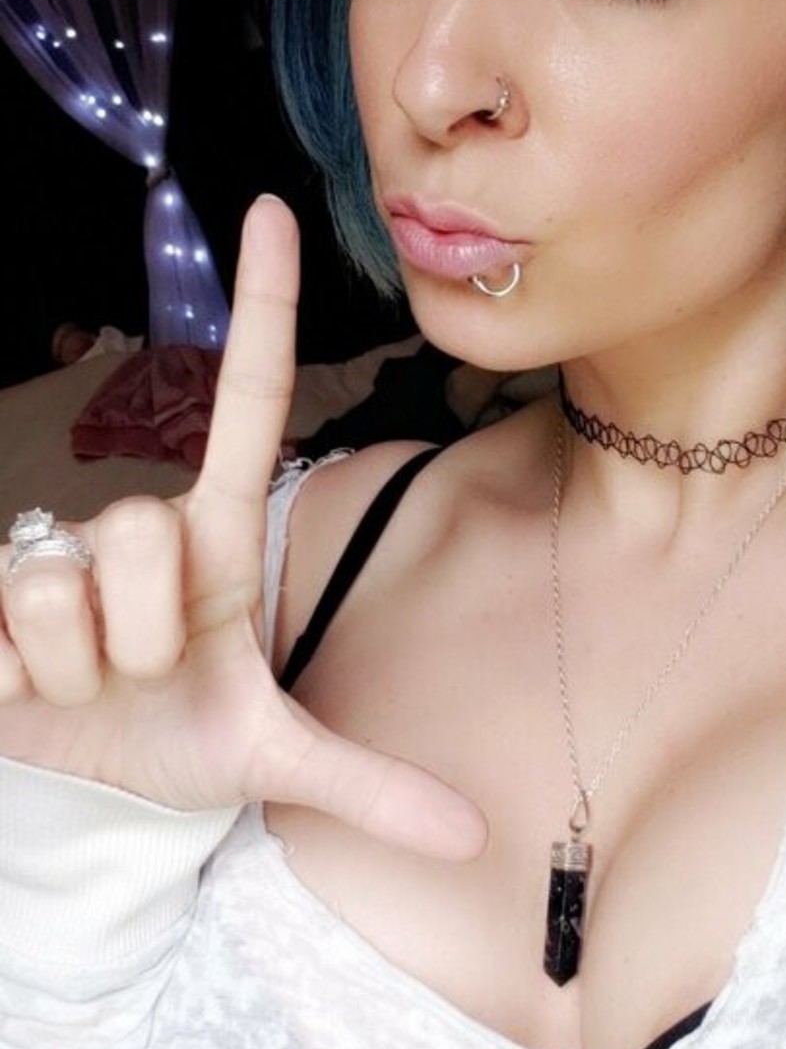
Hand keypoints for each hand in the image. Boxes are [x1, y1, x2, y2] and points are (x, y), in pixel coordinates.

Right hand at [0, 197, 485, 860]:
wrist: (89, 780)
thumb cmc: (184, 736)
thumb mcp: (274, 761)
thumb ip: (370, 790)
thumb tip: (474, 840)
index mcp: (222, 538)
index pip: (247, 402)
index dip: (261, 308)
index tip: (273, 208)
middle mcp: (142, 526)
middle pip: (143, 538)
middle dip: (145, 638)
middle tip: (144, 676)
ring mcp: (59, 557)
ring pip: (67, 588)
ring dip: (80, 667)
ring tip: (89, 683)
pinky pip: (4, 627)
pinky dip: (17, 685)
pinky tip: (25, 689)